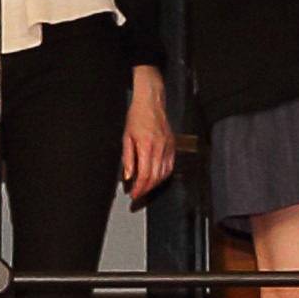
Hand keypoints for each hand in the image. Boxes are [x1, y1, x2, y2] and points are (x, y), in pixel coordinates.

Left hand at [119, 66, 176, 201]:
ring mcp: (168, 147)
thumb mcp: (126, 138)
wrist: (151, 103)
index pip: (144, 175)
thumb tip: (128, 176)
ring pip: (164, 174)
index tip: (134, 194)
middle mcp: (160, 147)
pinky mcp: (172, 145)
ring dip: (154, 184)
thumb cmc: (137, 117)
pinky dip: (163, 176)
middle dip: (146, 189)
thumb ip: (127, 159)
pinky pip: (170, 166)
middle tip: (138, 194)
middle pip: (155, 177)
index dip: (139, 188)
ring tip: (145, 188)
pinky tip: (156, 178)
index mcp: (147, 146)